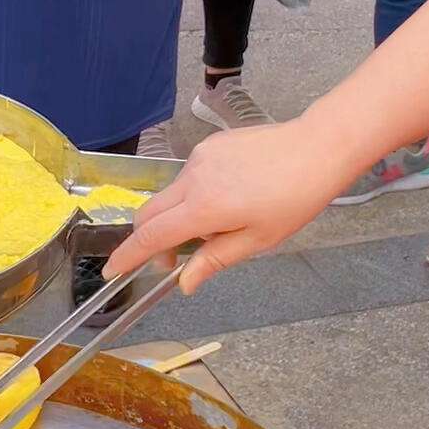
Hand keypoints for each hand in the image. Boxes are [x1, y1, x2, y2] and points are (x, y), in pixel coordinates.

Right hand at [102, 119, 341, 294]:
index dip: (128, 255)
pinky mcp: (210, 146)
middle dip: (150, 240)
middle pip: (150, 213)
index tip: (112, 270)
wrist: (316, 148)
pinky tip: (230, 198)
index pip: (151, 236)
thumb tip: (184, 282)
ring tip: (221, 225)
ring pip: (171, 195)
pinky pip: (189, 177)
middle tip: (175, 260)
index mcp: (203, 208)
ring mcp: (199, 158)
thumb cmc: (294, 200)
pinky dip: (195, 196)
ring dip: (179, 217)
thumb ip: (214, 260)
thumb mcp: (257, 240)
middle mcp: (192, 179)